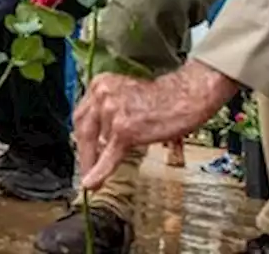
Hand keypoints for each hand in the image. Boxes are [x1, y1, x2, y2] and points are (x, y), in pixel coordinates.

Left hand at [73, 60, 236, 188]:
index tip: (82, 151)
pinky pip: (109, 156)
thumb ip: (108, 111)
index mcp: (100, 84)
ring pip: (97, 143)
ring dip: (98, 161)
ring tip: (98, 177)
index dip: (81, 138)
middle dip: (84, 153)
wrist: (186, 96)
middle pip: (83, 129)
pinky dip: (100, 172)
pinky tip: (93, 183)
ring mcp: (113, 112)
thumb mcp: (125, 96)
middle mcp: (103, 95)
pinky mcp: (125, 129)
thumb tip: (96, 140)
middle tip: (85, 171)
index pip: (82, 115)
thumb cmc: (163, 98)